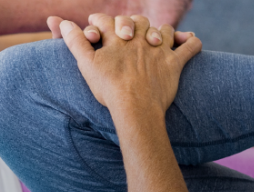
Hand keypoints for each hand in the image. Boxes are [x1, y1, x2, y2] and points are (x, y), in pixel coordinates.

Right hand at [55, 14, 201, 115]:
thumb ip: (75, 41)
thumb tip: (62, 22)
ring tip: (157, 38)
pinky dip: (191, 42)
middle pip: (138, 22)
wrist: (135, 106)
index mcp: (117, 39)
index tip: (95, 25)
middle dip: (132, 24)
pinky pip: (189, 48)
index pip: (107, 21)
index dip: (99, 21)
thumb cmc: (109, 87)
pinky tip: (189, 40)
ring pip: (163, 30)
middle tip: (127, 33)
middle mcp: (140, 40)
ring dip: (160, 31)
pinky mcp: (175, 63)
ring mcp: (160, 50)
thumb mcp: (86, 64)